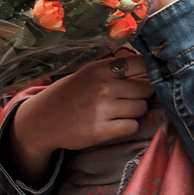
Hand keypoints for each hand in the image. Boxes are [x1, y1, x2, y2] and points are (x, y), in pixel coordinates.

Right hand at [8, 54, 154, 178]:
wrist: (42, 120)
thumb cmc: (69, 94)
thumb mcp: (87, 73)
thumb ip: (114, 70)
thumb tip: (151, 69)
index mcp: (100, 68)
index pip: (141, 63)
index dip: (150, 71)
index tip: (148, 77)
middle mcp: (102, 86)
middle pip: (146, 89)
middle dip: (142, 95)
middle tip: (129, 99)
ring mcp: (102, 109)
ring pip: (142, 108)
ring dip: (135, 112)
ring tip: (118, 112)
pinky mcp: (101, 131)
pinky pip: (132, 126)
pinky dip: (127, 127)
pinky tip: (114, 124)